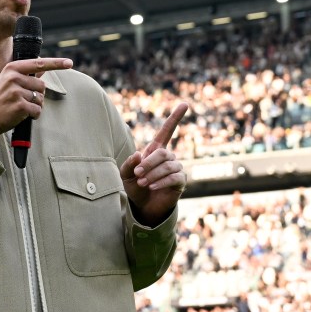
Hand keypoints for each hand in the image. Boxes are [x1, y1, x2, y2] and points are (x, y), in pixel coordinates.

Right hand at [0, 58, 72, 145]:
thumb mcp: (8, 82)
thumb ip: (26, 74)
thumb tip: (44, 67)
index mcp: (12, 69)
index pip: (38, 64)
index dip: (56, 63)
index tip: (69, 63)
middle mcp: (14, 78)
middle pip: (42, 85)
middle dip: (38, 95)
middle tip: (24, 100)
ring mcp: (17, 92)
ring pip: (41, 98)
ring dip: (36, 106)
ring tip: (21, 108)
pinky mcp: (20, 106)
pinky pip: (38, 110)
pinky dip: (34, 115)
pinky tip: (23, 116)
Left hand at [120, 102, 188, 226]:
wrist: (143, 206)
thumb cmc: (135, 186)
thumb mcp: (125, 175)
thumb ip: (129, 164)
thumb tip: (138, 155)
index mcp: (155, 150)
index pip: (167, 130)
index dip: (175, 117)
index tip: (185, 104)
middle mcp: (168, 157)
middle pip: (163, 153)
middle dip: (149, 163)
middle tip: (137, 173)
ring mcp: (176, 169)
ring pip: (168, 166)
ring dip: (153, 174)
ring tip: (142, 183)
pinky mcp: (180, 182)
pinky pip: (174, 178)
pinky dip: (161, 181)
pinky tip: (151, 187)